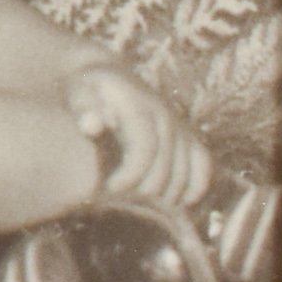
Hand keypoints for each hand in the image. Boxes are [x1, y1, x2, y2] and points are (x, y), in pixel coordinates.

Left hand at [65, 65, 212, 208]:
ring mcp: (181, 127)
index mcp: (138, 107)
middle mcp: (165, 117)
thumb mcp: (78, 94)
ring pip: (186, 174)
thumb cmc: (89, 91)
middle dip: (142, 192)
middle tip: (120, 201)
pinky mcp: (189, 137)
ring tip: (137, 204)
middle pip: (165, 169)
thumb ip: (83, 110)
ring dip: (163, 197)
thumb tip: (91, 125)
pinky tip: (173, 203)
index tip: (111, 188)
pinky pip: (202, 167)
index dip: (131, 175)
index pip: (145, 148)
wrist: (108, 77)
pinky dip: (194, 189)